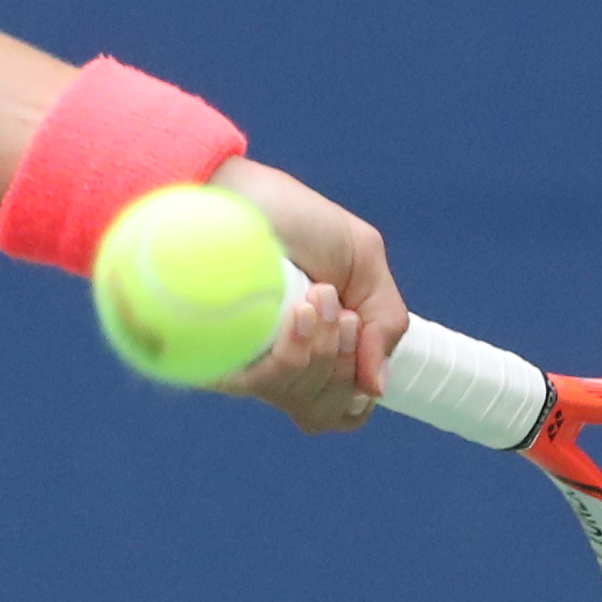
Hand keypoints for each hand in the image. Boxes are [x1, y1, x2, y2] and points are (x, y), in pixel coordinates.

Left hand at [206, 158, 406, 435]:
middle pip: (326, 411)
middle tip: (338, 308)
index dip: (358, 392)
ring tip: (316, 295)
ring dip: (326, 347)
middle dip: (346, 360)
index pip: (342, 410)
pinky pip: (268, 384)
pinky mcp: (217, 360)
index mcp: (314, 351)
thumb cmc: (297, 220)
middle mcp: (277, 366)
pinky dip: (297, 350)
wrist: (238, 190)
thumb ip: (384, 322)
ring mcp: (247, 365)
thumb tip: (376, 389)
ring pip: (302, 399)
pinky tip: (298, 312)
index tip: (356, 332)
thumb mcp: (363, 263)